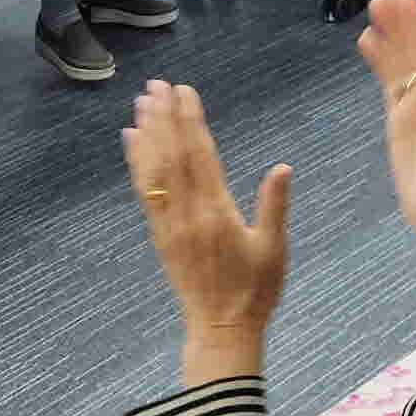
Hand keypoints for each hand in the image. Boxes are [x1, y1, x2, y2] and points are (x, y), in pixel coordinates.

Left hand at [122, 81, 290, 379]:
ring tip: (142, 102)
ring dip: (147, 133)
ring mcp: (169, 224)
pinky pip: (144, 192)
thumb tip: (283, 167)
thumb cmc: (255, 291)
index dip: (191, 120)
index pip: (201, 155)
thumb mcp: (274, 249)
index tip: (184, 91)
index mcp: (218, 213)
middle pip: (172, 156)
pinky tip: (132, 141)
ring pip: (154, 170)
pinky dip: (137, 163)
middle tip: (156, 84)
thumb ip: (275, 207)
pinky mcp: (159, 235)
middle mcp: (188, 214)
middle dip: (164, 117)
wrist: (221, 330)